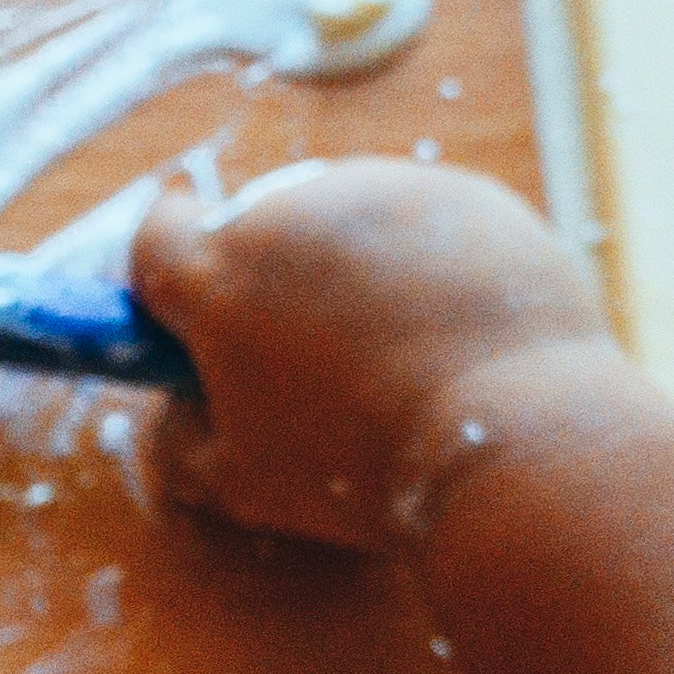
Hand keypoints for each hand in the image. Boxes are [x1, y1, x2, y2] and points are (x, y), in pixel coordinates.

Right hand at [136, 159, 636, 552]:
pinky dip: (427, 265)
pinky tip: (453, 333)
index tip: (186, 298)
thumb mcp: (240, 482)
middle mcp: (296, 208)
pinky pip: (423, 223)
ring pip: (345, 220)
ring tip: (396, 351)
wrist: (515, 437)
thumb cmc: (361, 467)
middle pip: (258, 228)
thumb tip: (174, 413)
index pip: (158, 234)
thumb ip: (181, 442)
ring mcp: (387, 190)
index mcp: (223, 271)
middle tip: (309, 355)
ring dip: (351, 267)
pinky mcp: (467, 195)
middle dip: (271, 279)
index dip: (164, 270)